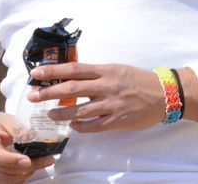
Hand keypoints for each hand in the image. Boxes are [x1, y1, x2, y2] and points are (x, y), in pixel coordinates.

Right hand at [0, 110, 54, 182]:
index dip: (12, 160)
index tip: (28, 160)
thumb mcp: (6, 120)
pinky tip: (28, 168)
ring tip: (38, 163)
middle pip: (3, 172)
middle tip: (44, 160)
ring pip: (6, 181)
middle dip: (26, 168)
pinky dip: (20, 177)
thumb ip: (18, 128)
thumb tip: (31, 136)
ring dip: (25, 174)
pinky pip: (6, 183)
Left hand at [27, 62, 197, 132]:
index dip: (53, 71)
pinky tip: (73, 127)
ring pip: (81, 110)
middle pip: (72, 89)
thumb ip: (96, 73)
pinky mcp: (118, 120)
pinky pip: (95, 125)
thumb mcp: (116, 69)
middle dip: (49, 92)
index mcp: (105, 70)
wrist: (164, 93)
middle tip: (33, 96)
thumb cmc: (137, 80)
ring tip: (49, 115)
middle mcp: (106, 86)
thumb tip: (73, 76)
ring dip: (62, 114)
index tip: (37, 74)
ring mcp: (112, 104)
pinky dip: (82, 127)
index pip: (74, 69)